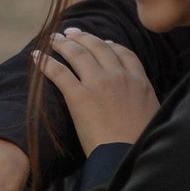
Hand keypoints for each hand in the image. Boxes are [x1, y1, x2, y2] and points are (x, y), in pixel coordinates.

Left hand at [36, 29, 157, 155]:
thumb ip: (144, 102)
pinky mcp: (79, 97)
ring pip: (77, 53)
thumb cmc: (140, 145)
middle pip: (98, 47)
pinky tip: (36, 56)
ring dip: (63, 43)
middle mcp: (119, 77)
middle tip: (70, 33)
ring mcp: (99, 84)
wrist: (128, 157)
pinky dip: (45, 62)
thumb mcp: (153, 116)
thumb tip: (138, 105)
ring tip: (53, 39)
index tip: (102, 42)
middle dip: (82, 37)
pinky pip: (59, 72)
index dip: (110, 45)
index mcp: (140, 82)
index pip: (124, 53)